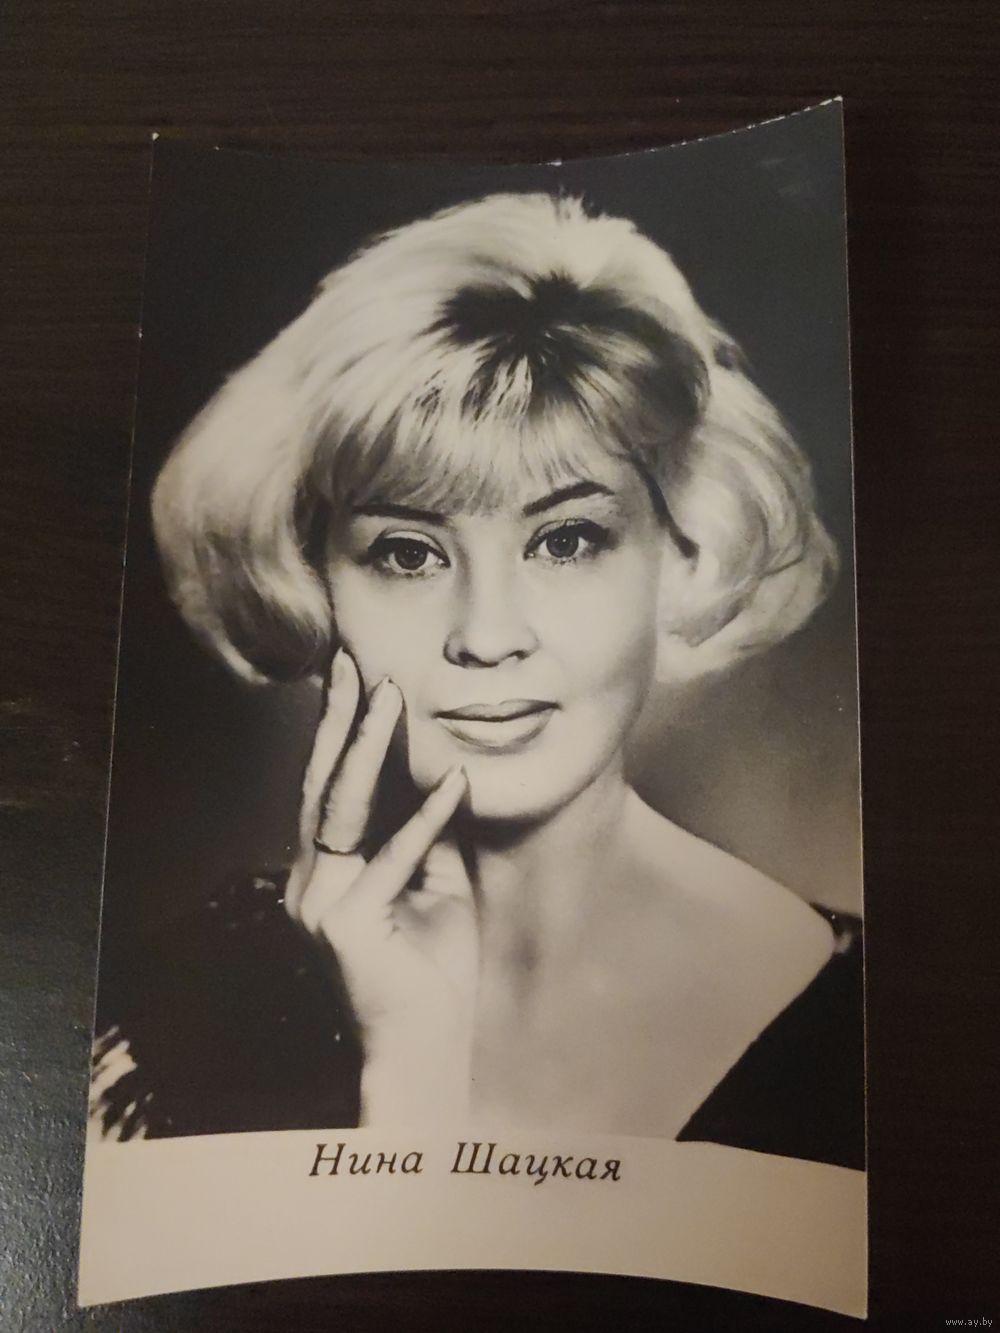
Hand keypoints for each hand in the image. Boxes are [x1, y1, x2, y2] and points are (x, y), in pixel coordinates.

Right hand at [284, 649, 477, 1123]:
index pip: (329, 788)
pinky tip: (455, 780)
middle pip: (322, 784)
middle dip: (339, 719)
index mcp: (324, 872)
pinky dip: (428, 818)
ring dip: (369, 748)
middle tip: (350, 660)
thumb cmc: (434, 968)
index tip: (353, 676)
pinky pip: (395, 858)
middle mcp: (309, 882)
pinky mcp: (347, 925)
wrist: (428, 1047)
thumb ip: (426, 833)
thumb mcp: (436, 884)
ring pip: (343, 808)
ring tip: (388, 696)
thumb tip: (439, 773)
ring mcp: (321, 903)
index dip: (340, 731)